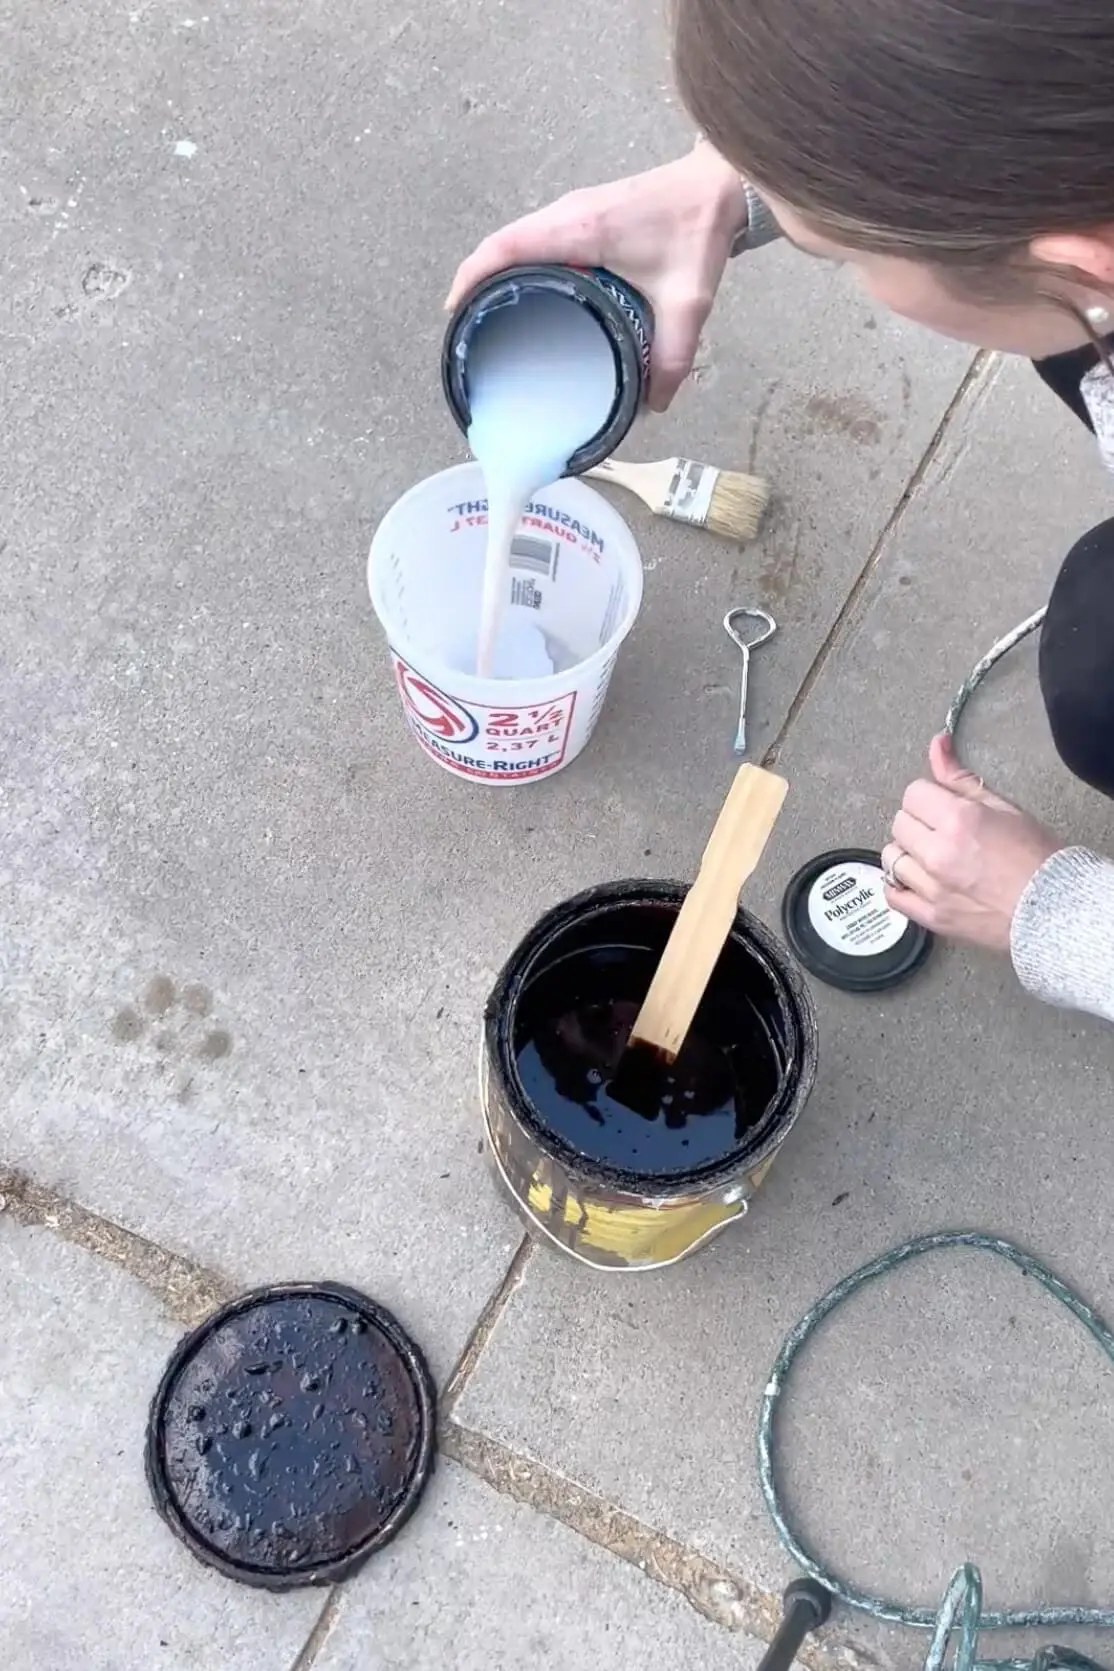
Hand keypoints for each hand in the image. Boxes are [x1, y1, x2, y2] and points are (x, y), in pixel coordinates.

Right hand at [445, 147, 747, 411]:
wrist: (718, 186)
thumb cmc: (699, 231)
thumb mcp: (688, 303)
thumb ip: (672, 358)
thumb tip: (653, 406)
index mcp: (581, 229)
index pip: (507, 246)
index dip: (473, 275)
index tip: (455, 310)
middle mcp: (568, 213)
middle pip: (501, 243)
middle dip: (475, 280)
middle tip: (467, 325)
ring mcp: (573, 209)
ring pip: (516, 238)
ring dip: (495, 270)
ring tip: (486, 312)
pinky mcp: (582, 213)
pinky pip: (535, 236)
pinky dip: (517, 261)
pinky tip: (524, 292)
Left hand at [881, 734, 1061, 951]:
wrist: (1054, 908)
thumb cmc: (1037, 857)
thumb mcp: (1003, 808)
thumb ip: (961, 778)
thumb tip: (936, 745)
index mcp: (959, 820)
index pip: (913, 794)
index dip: (929, 797)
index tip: (942, 806)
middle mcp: (940, 853)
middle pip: (900, 823)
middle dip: (918, 823)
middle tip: (942, 831)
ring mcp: (933, 887)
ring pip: (892, 857)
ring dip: (909, 853)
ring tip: (934, 857)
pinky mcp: (932, 916)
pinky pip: (893, 895)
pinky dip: (900, 886)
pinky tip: (919, 880)